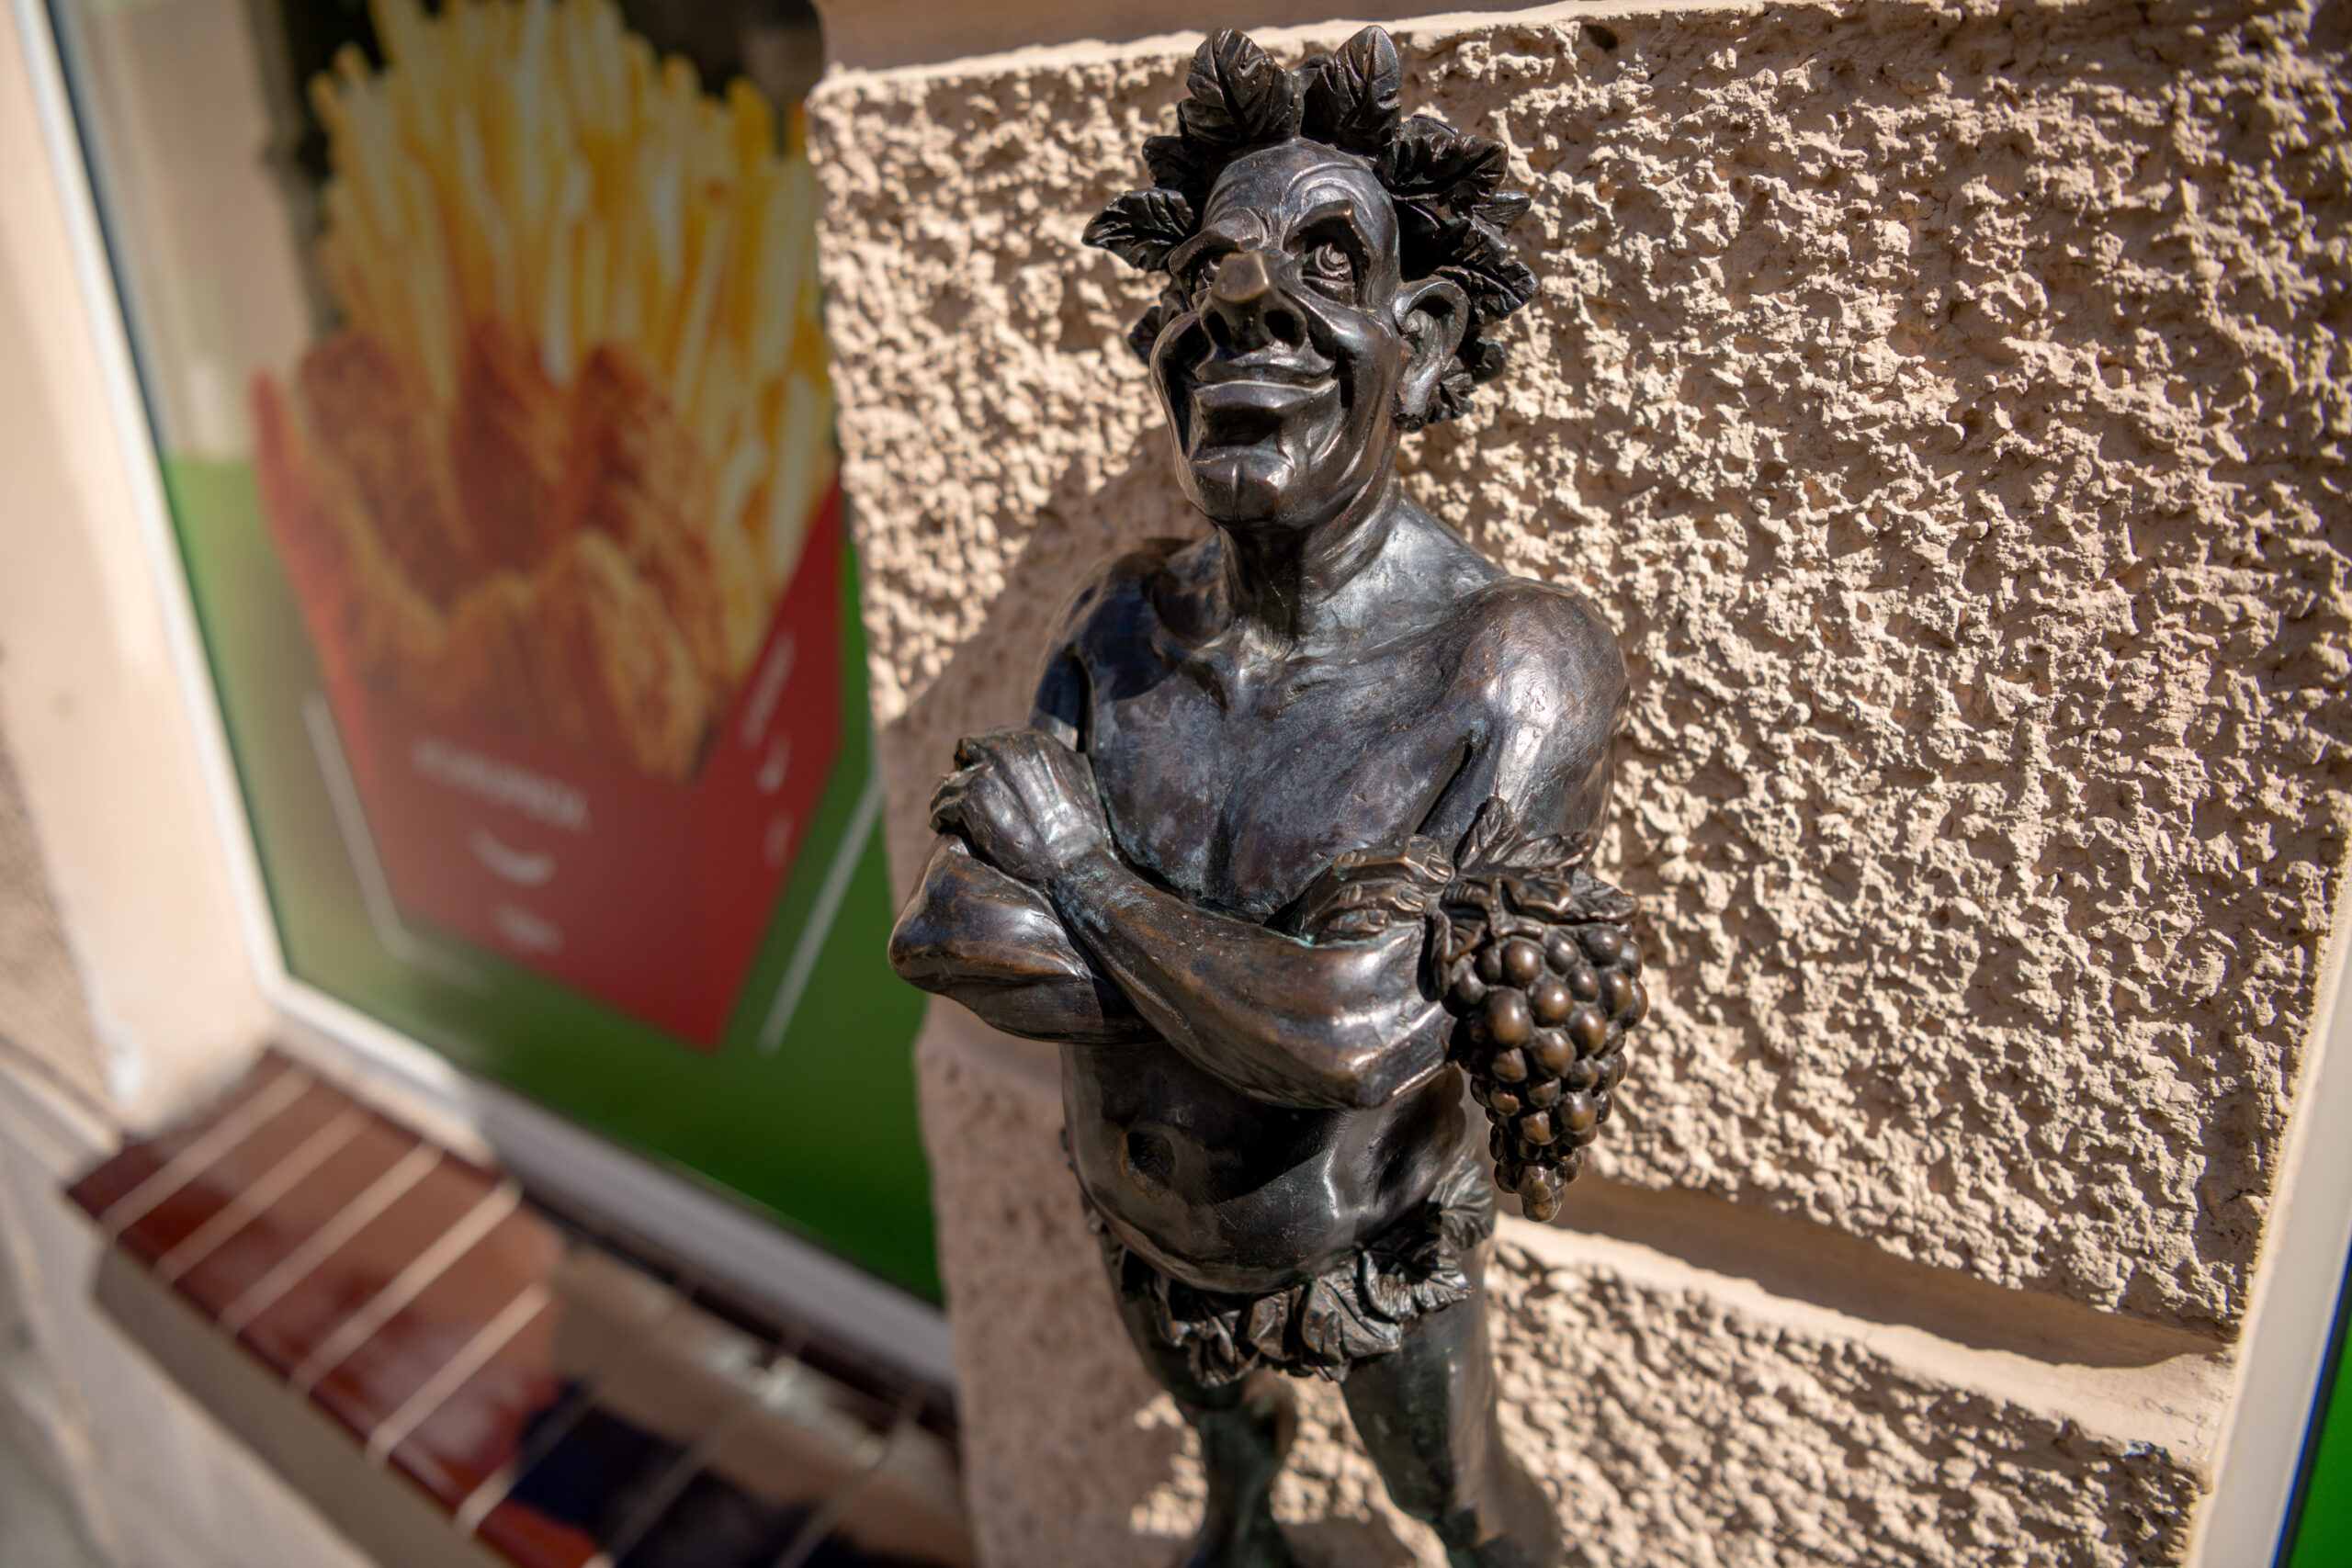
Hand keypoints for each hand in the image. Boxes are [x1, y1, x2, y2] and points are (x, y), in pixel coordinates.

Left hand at [930, 727, 1109, 885]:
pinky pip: (942, 804)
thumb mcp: (1076, 778)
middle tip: (960, 793)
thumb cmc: (1079, 828)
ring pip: (950, 781)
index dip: (984, 757)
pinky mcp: (973, 800)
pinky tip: (942, 826)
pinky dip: (939, 816)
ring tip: (945, 814)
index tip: (979, 773)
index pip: (994, 738)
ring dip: (946, 798)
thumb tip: (1040, 756)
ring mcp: (988, 773)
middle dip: (963, 771)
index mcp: (1034, 741)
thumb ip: (1051, 761)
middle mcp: (1008, 750)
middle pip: (967, 751)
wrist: (1074, 859)